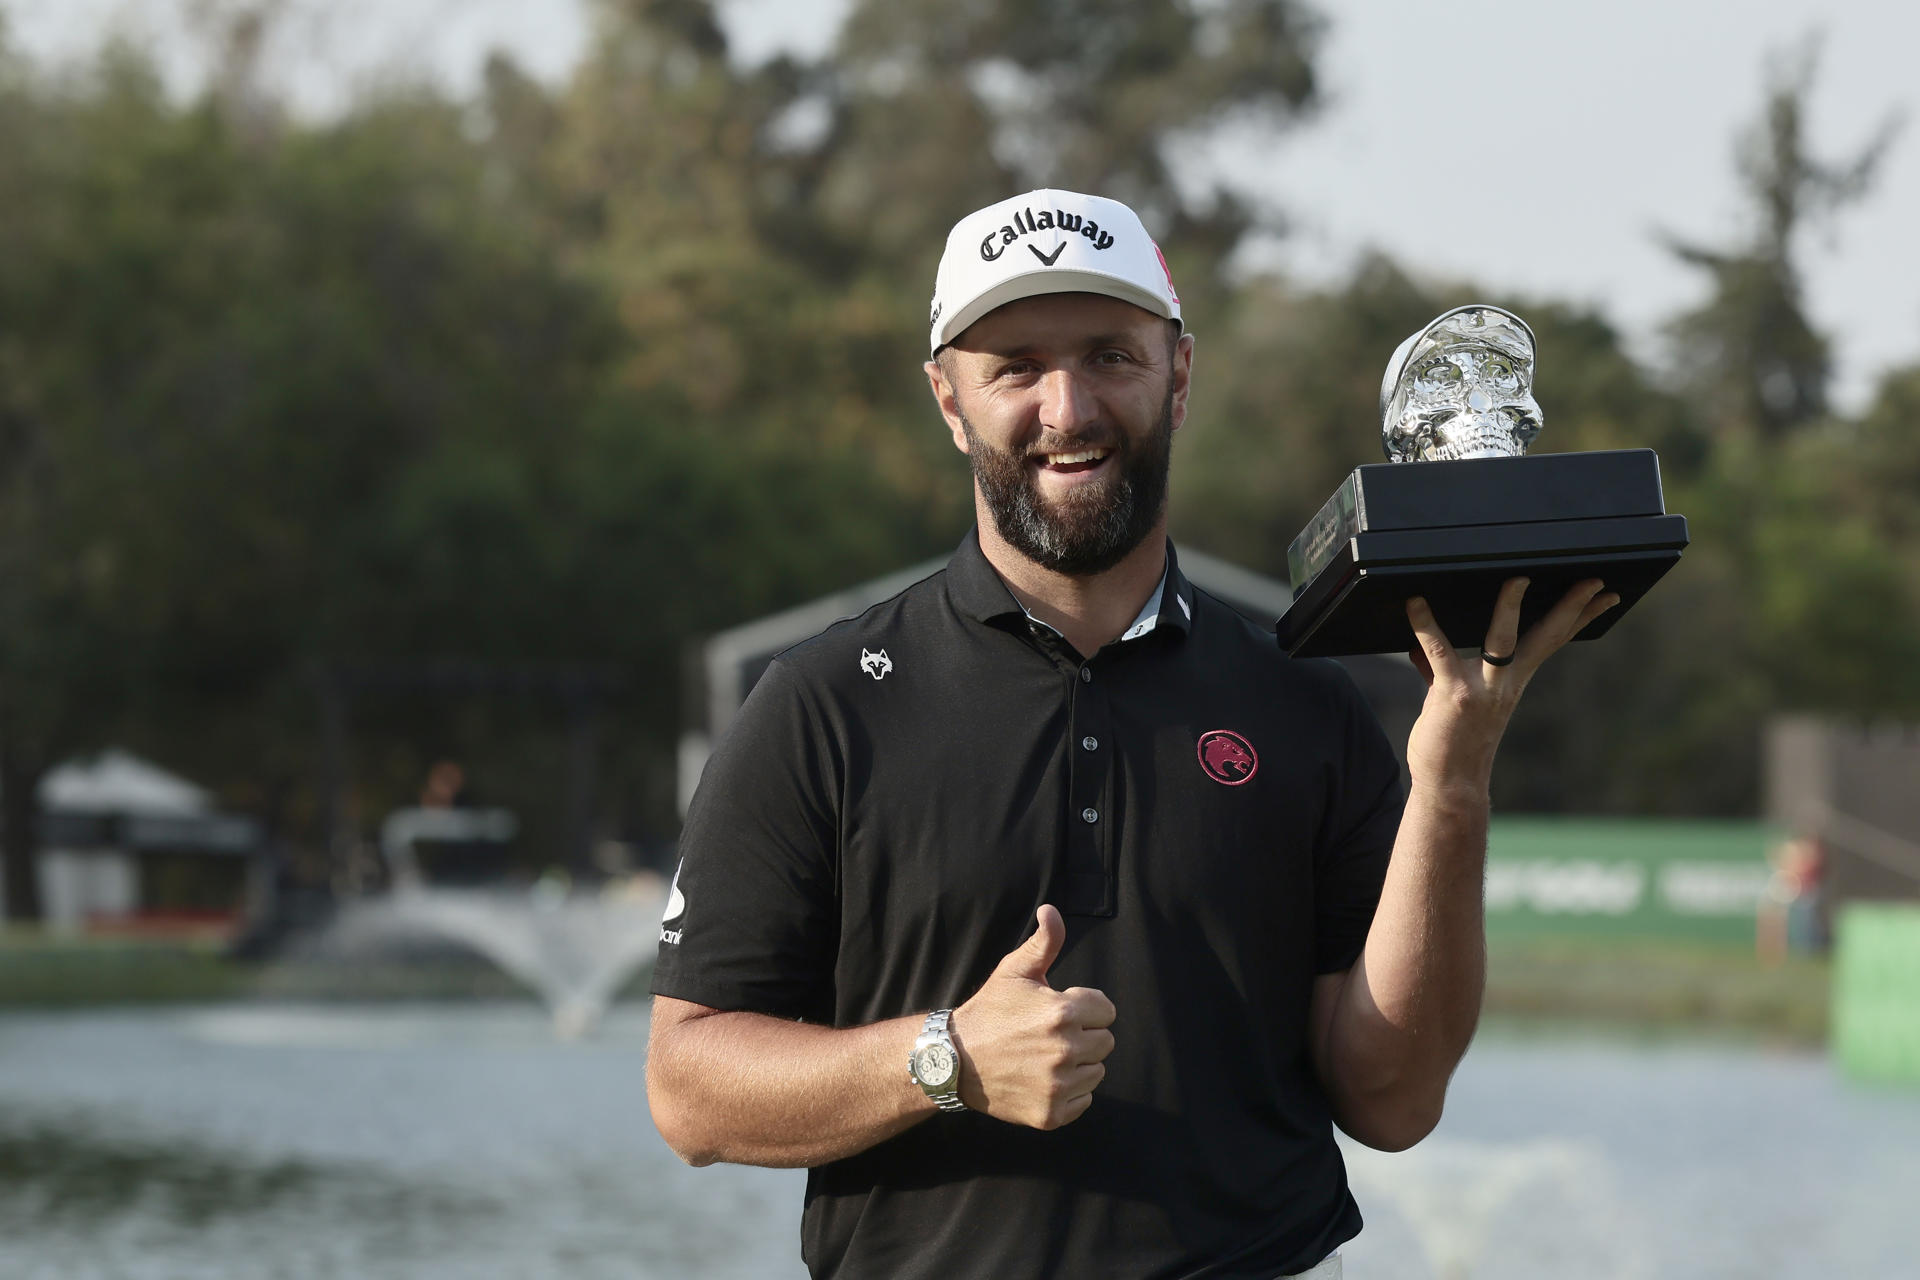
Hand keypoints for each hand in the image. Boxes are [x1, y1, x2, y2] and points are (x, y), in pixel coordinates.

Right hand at [951, 904, 1115, 1129]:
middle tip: (1049, 1036)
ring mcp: (1059, 1085)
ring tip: (1044, 1057)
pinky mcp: (1052, 1113)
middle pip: (1105, 1042)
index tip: (1058, 1011)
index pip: (1106, 1010)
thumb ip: (1043, 942)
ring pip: (1096, 1072)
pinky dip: (1069, 1093)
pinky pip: (1084, 1100)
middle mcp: (1065, 1050)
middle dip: (1084, 1035)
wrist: (954, 1060)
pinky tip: (1042, 1080)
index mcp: (1062, 1011)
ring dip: (1079, 1065)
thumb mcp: (1014, 971)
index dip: (1084, 1008)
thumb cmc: (989, 1011)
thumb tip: (1051, 911)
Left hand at [1403, 578, 1620, 794]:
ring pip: (1502, 639)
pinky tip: (1415, 603)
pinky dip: (1425, 625)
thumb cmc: (1454, 742)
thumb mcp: (1456, 698)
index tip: (1606, 594)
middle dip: (1572, 606)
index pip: (1555, 640)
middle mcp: (1507, 682)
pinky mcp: (1454, 695)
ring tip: (1518, 578)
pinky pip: (1439, 651)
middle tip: (1594, 578)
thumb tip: (1420, 650)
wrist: (1451, 785)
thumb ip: (1441, 671)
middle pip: (1546, 636)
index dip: (1582, 616)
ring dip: (1510, 607)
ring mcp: (1484, 688)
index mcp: (1515, 679)